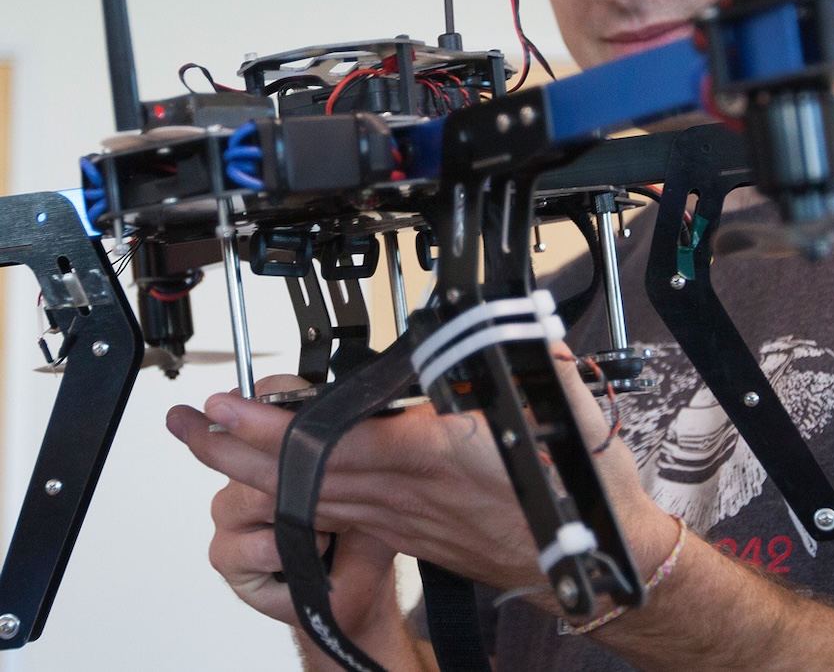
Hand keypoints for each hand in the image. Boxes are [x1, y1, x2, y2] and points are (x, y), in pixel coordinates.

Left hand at [169, 349, 674, 599]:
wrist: (590, 565)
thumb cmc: (577, 498)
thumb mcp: (565, 411)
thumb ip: (529, 362)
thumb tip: (512, 325)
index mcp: (437, 458)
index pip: (339, 442)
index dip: (276, 429)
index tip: (228, 406)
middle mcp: (407, 495)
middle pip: (305, 476)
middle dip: (235, 452)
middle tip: (187, 425)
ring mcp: (403, 519)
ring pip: (312, 496)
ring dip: (252, 474)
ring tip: (209, 447)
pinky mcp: (409, 531)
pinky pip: (335, 513)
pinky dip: (294, 493)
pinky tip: (275, 485)